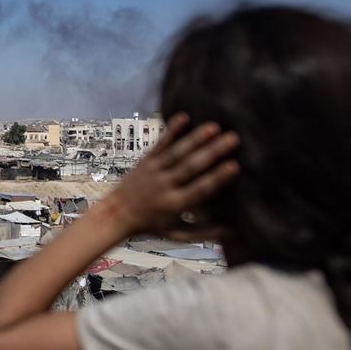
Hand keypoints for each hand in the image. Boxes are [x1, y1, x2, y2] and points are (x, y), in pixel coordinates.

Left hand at [106, 114, 239, 237]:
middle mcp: (165, 186)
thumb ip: (204, 232)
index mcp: (175, 204)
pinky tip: (184, 116)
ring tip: (214, 127)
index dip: (217, 178)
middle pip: (191, 167)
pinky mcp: (146, 160)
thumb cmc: (151, 225)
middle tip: (233, 139)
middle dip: (212, 152)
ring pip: (177, 152)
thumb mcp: (177, 233)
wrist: (116, 214)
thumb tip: (234, 232)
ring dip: (195, 139)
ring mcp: (154, 171)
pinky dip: (172, 130)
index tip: (234, 166)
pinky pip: (160, 143)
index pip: (199, 189)